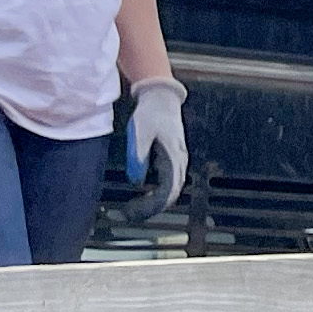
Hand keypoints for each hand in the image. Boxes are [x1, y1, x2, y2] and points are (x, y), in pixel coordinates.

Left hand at [123, 76, 187, 219]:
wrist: (162, 98)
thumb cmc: (151, 114)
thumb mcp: (140, 133)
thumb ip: (138, 157)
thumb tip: (136, 181)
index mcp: (173, 158)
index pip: (168, 191)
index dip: (152, 205)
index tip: (135, 211)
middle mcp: (180, 161)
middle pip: (172, 193)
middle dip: (153, 208)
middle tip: (132, 214)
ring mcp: (178, 160)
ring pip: (172, 188)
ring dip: (156, 200)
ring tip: (137, 207)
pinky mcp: (173, 157)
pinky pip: (169, 180)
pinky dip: (159, 191)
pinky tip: (145, 193)